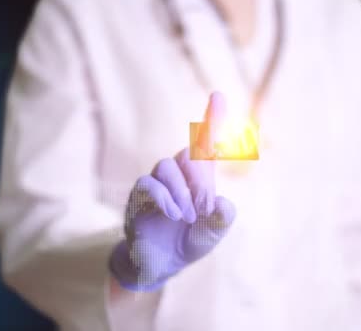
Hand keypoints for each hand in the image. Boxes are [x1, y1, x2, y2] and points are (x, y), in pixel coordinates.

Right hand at [109, 93, 235, 290]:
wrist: (160, 264)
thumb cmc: (189, 241)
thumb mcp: (212, 233)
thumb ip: (221, 219)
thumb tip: (222, 203)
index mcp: (199, 179)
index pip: (204, 144)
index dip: (212, 119)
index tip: (218, 95)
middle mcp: (177, 175)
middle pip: (188, 153)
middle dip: (199, 178)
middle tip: (205, 205)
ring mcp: (156, 184)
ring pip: (166, 166)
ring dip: (181, 191)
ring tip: (188, 216)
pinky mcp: (138, 196)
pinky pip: (147, 184)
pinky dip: (163, 198)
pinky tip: (173, 214)